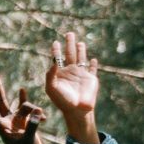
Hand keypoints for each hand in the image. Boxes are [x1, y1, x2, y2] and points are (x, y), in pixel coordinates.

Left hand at [0, 70, 44, 143]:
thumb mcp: (29, 141)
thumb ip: (33, 126)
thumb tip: (38, 112)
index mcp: (2, 126)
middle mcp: (8, 121)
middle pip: (1, 100)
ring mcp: (17, 121)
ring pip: (19, 105)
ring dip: (26, 102)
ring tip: (38, 112)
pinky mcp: (26, 122)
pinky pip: (26, 108)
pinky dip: (26, 102)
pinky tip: (22, 91)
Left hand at [44, 29, 100, 143]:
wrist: (76, 110)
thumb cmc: (62, 100)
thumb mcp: (51, 88)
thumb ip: (50, 75)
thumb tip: (53, 63)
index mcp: (60, 73)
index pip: (58, 59)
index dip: (57, 51)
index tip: (55, 43)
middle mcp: (70, 72)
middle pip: (70, 54)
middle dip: (69, 44)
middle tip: (69, 33)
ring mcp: (81, 75)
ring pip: (81, 59)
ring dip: (81, 50)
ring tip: (79, 42)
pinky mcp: (91, 78)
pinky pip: (92, 69)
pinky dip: (93, 64)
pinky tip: (92, 60)